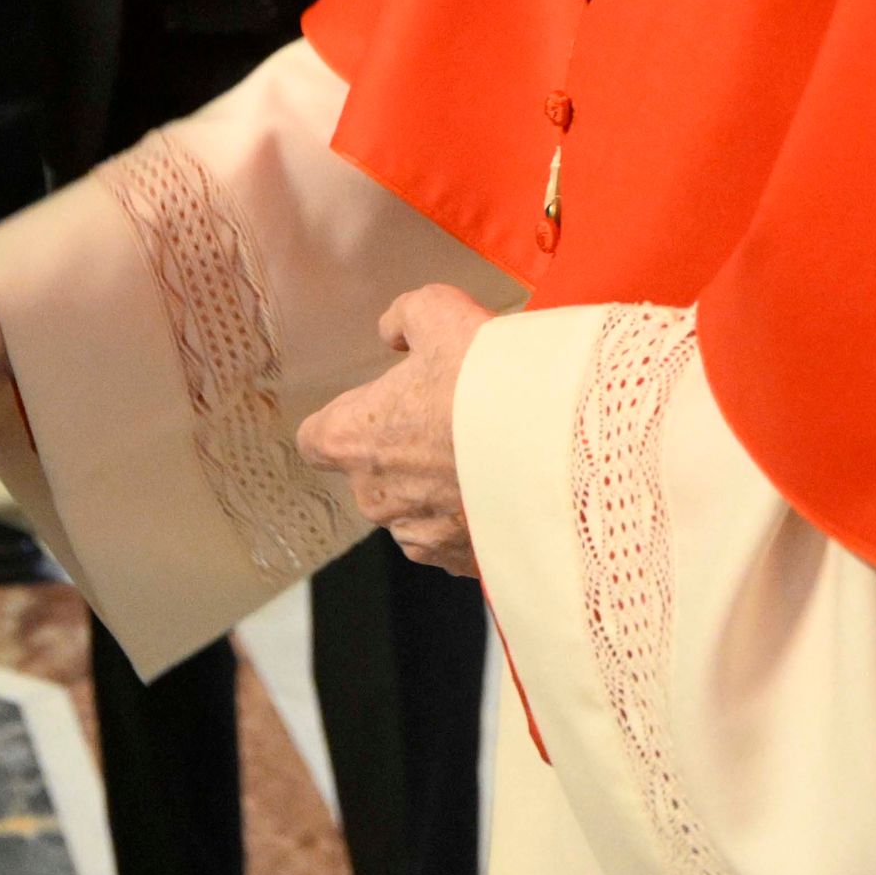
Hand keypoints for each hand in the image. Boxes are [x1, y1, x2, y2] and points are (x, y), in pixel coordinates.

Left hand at [297, 285, 493, 576]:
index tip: (382, 406)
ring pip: (414, 512)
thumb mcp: (439, 312)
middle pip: (372, 475)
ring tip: (486, 458)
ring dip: (439, 491)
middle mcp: (374, 496)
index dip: (347, 420)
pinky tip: (506, 491)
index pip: (316, 439)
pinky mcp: (462, 562)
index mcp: (352, 437)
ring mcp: (420, 536)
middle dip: (403, 453)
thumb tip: (394, 332)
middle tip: (453, 421)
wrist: (558, 449)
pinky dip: (474, 521)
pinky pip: (456, 542)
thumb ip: (404, 318)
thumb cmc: (488, 381)